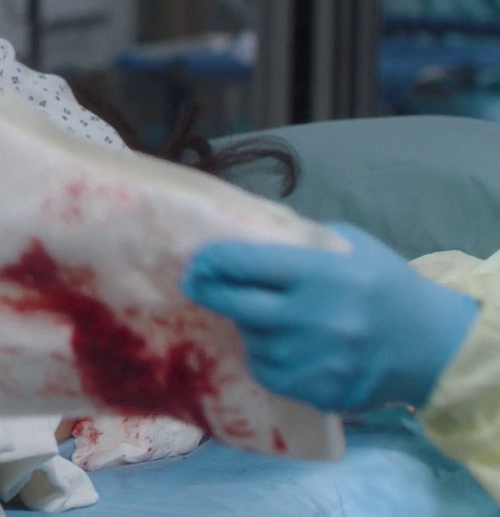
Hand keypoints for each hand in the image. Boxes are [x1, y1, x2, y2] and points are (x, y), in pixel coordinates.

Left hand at [183, 223, 479, 410]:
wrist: (434, 347)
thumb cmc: (388, 286)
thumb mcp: (351, 246)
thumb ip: (300, 242)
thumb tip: (248, 236)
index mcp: (321, 274)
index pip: (246, 264)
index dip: (214, 260)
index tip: (197, 259)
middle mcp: (313, 318)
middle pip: (235, 305)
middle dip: (207, 290)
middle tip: (194, 282)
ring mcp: (314, 359)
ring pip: (251, 341)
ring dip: (247, 326)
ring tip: (263, 315)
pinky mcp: (317, 391)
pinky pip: (268, 373)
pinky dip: (265, 357)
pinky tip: (279, 345)